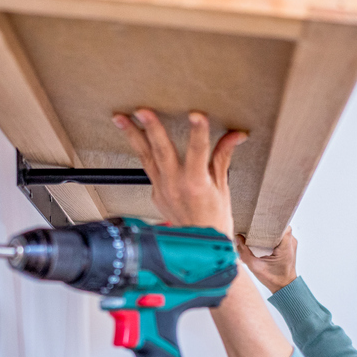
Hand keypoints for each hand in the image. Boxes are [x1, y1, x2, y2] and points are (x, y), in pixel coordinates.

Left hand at [112, 109, 247, 236]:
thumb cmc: (214, 220)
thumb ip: (223, 157)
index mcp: (196, 185)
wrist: (200, 246)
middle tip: (142, 110)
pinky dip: (141, 151)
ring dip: (133, 135)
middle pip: (162, 152)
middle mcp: (175, 186)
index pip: (199, 152)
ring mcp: (162, 189)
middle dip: (151, 128)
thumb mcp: (222, 187)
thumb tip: (236, 136)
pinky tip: (133, 136)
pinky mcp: (155, 193)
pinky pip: (147, 168)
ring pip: (146, 157)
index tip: (197, 115)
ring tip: (121, 118)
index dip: (198, 132)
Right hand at [237, 227, 297, 292]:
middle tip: (255, 225)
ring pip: (280, 230)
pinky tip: (262, 237)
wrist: (284, 288)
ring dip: (269, 230)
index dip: (271, 221)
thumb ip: (244, 252)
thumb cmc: (273, 279)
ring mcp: (291, 244)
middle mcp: (291, 243)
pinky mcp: (288, 246)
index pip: (282, 225)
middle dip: (267, 224)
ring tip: (257, 230)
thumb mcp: (255, 267)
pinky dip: (271, 235)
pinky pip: (280, 235)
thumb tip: (237, 238)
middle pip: (280, 225)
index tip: (259, 221)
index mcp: (286, 246)